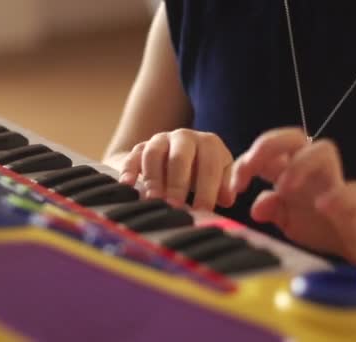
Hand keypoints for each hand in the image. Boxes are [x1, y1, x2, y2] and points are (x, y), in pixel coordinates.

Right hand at [119, 128, 235, 209]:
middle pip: (180, 156)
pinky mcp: (140, 148)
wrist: (174, 160)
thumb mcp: (218, 177)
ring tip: (154, 199)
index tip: (203, 210)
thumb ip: (224, 186)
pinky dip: (129, 169)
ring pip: (154, 153)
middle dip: (178, 182)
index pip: (210, 165)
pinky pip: (133, 155)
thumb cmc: (201, 173)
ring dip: (153, 178)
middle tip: (175, 205)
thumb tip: (227, 199)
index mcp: (208, 144)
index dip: (207, 188)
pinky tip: (127, 184)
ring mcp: (160, 140)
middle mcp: (184, 137)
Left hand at [230, 127, 355, 265]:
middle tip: (251, 168)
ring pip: (324, 150)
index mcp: (291, 172)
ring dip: (300, 164)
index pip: (267, 151)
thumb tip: (255, 209)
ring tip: (284, 187)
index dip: (246, 162)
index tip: (233, 188)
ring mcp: (335, 183)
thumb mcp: (287, 219)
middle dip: (269, 145)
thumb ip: (270, 208)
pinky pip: (353, 190)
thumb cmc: (319, 223)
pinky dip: (339, 196)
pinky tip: (323, 207)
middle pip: (294, 137)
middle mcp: (312, 171)